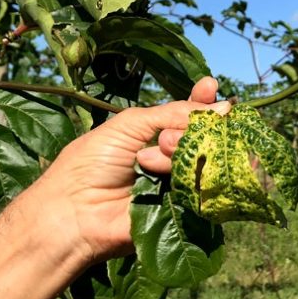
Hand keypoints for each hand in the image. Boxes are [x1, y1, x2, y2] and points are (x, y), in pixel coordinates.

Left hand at [23, 76, 229, 264]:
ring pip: (203, 158)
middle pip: (202, 134)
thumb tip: (223, 106)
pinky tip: (169, 178)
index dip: (202, 101)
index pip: (189, 113)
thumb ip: (173, 113)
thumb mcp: (130, 125)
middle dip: (190, 128)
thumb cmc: (92, 164)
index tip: (209, 85)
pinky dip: (189, 179)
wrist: (75, 213)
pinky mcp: (184, 208)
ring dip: (179, 154)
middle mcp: (170, 156)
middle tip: (164, 140)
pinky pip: (203, 188)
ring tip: (149, 163)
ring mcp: (178, 182)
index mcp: (154, 133)